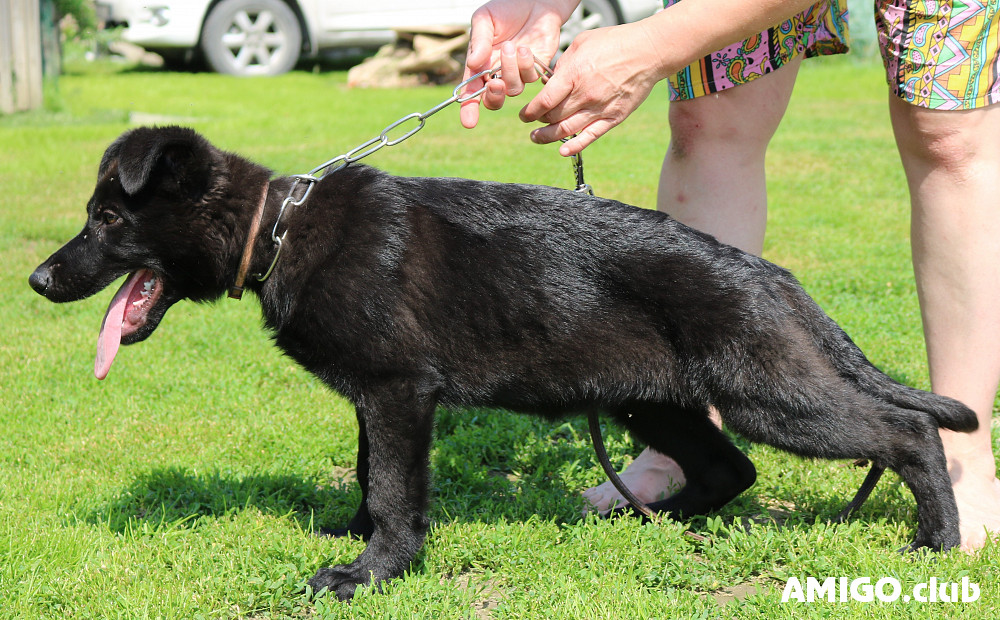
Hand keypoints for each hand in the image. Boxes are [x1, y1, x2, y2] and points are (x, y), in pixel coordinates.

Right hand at [459, 0, 577, 128]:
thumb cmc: (507, 7)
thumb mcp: (485, 19)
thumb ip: (479, 41)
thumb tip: (473, 64)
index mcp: (480, 63)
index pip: (471, 91)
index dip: (469, 108)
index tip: (469, 122)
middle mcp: (497, 72)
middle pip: (493, 100)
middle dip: (493, 97)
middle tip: (495, 84)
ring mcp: (517, 73)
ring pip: (513, 89)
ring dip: (511, 71)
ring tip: (511, 46)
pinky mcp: (535, 69)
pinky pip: (530, 78)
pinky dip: (527, 64)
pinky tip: (526, 48)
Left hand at [520, 21, 664, 155]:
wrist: (648, 51)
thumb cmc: (615, 42)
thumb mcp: (582, 43)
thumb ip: (563, 64)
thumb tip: (550, 80)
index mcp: (574, 74)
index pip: (544, 102)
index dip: (530, 112)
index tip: (524, 115)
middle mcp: (585, 94)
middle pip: (553, 117)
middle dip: (538, 122)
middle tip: (532, 123)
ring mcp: (600, 108)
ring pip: (567, 130)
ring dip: (548, 137)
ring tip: (537, 137)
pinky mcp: (613, 117)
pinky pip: (591, 136)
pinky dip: (575, 146)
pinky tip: (563, 151)